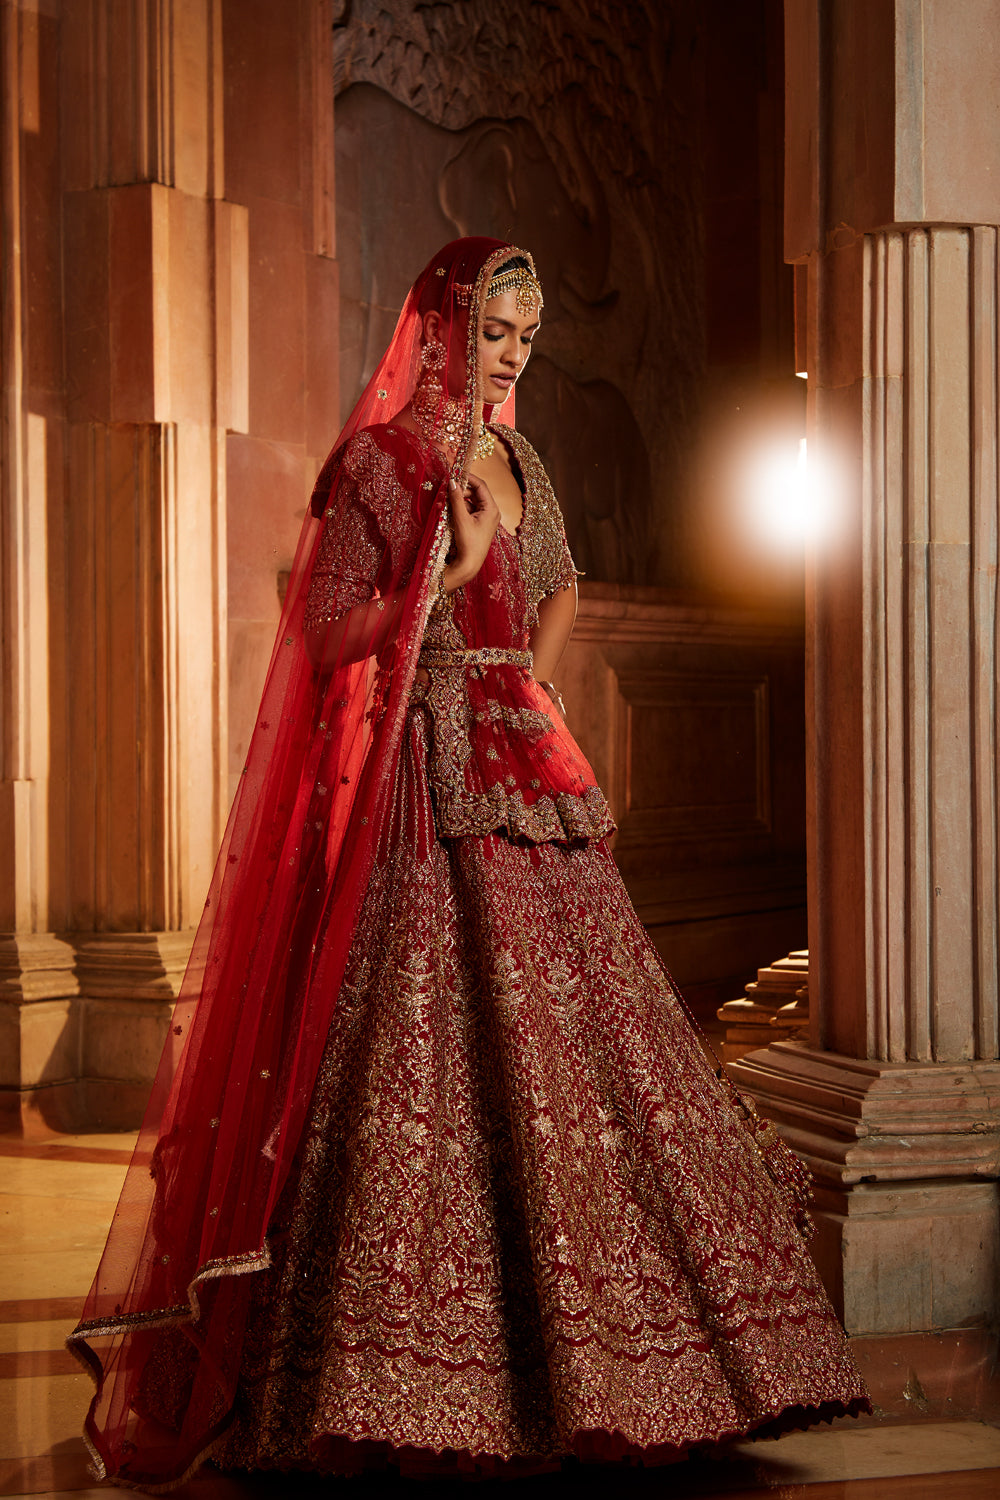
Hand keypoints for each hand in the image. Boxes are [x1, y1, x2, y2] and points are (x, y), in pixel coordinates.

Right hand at [444, 474, 500, 589]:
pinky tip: (450, 510)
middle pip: (476, 493)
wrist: (470, 564)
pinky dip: (461, 508)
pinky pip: (471, 510)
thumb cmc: (468, 543)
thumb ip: (456, 499)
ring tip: (447, 501)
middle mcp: (492, 512)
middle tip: (447, 489)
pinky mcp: (480, 524)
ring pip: (472, 501)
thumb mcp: (461, 519)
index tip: (455, 474)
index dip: (468, 477)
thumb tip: (452, 482)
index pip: (481, 485)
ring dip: (460, 499)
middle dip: (462, 490)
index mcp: (492, 509)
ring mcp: (487, 518)